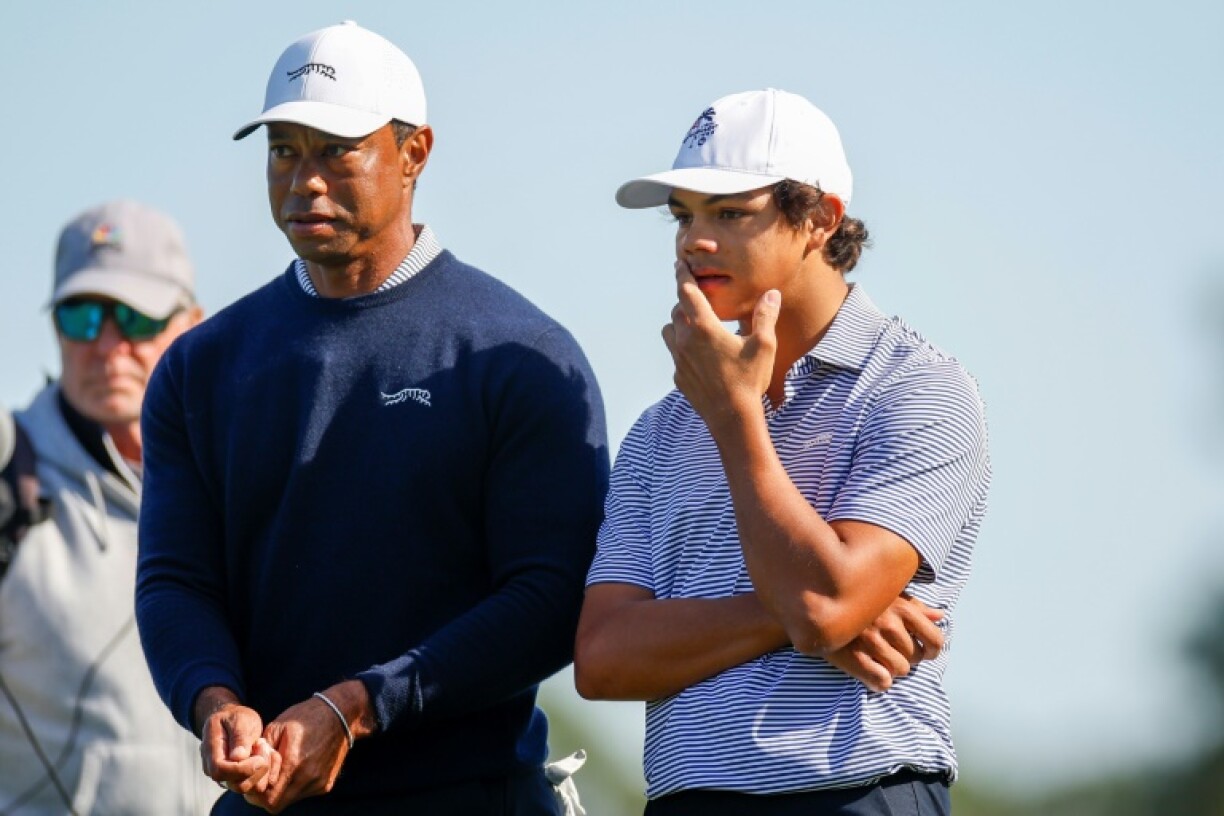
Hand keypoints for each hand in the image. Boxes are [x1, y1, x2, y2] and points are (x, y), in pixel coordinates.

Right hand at [196, 690, 279, 796]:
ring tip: (264, 749)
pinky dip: (260, 774)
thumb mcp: (240, 719)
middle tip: (266, 749)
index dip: (242, 769)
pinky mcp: (232, 778)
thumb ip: (239, 737)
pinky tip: (263, 756)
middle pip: (233, 783)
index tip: (260, 758)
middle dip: (255, 771)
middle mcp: (211, 766)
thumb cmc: (236, 717)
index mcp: (210, 749)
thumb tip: (238, 757)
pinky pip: (247, 784)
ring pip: (242, 787)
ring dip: (259, 772)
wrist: (231, 720)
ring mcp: (221, 775)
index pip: (220, 770)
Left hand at [245, 681, 369, 812]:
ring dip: (279, 791)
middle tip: (262, 778)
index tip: (254, 778)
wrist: (339, 715)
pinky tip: (295, 769)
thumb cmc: (306, 717)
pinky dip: (293, 786)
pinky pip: (302, 794)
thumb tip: (252, 768)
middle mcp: (309, 777)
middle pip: (276, 805)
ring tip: (280, 770)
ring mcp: (319, 783)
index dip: (255, 792)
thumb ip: (261, 751)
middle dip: (264, 795)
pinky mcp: (326, 784)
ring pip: (289, 800)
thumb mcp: (278, 726)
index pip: (267, 797)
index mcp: (294, 762)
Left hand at [661, 263, 779, 429]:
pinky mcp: (678, 376)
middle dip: (685, 302)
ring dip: (679, 323)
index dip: (682, 274)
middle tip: (697, 298)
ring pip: (670, 331)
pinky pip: (675, 354)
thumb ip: (765, 316)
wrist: (731, 418)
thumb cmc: (749, 380)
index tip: (679, 263)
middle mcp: (685, 340)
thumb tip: (771, 294)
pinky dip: (683, 348)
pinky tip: (699, 355)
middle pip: (677, 310)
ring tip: (695, 325)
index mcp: (704, 327)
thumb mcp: (763, 346)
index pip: (687, 292)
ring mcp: (679, 360)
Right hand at [823, 594, 944, 692]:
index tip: (925, 652)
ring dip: (892, 669)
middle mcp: (889, 623)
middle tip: (892, 651)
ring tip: (879, 659)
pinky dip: (879, 681)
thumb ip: (915, 605)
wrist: (814, 601)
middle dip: (907, 658)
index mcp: (902, 607)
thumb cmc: (856, 598)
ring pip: (900, 670)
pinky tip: (870, 670)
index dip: (932, 650)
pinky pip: (882, 681)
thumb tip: (940, 615)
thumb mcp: (886, 594)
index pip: (935, 639)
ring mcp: (871, 641)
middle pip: (916, 657)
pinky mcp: (854, 657)